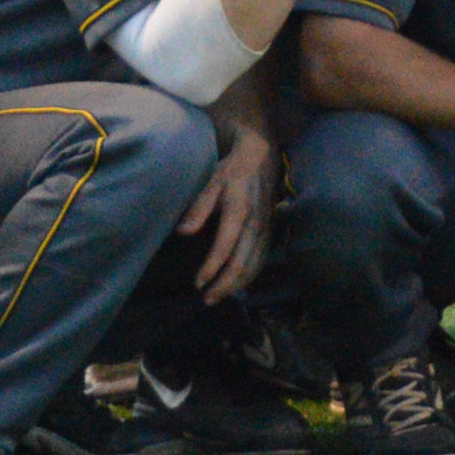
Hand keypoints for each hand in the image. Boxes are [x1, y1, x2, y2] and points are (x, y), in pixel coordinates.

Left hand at [177, 130, 278, 302]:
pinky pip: (262, 258)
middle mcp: (257, 221)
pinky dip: (250, 275)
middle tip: (207, 300)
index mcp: (240, 208)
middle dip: (225, 284)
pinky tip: (238, 285)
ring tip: (218, 297)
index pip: (226, 245)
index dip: (212, 267)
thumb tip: (184, 232)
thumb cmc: (231, 170)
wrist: (261, 155)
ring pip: (255, 263)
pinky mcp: (271, 230)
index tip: (198, 283)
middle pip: (243, 260)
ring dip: (237, 284)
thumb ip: (199, 207)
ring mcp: (267, 227)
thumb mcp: (211, 181)